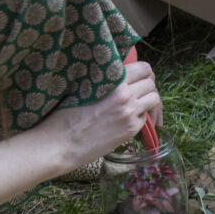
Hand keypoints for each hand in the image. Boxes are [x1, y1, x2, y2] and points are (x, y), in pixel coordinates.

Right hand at [40, 62, 161, 172]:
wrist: (59, 145)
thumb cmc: (63, 115)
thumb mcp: (81, 87)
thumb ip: (103, 78)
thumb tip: (114, 70)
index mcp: (112, 81)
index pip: (144, 68)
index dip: (143, 72)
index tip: (138, 76)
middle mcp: (125, 96)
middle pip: (152, 83)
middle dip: (147, 85)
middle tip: (138, 90)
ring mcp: (130, 114)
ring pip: (154, 100)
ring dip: (148, 100)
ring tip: (135, 103)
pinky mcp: (131, 130)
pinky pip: (145, 118)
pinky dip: (140, 116)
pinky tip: (126, 119)